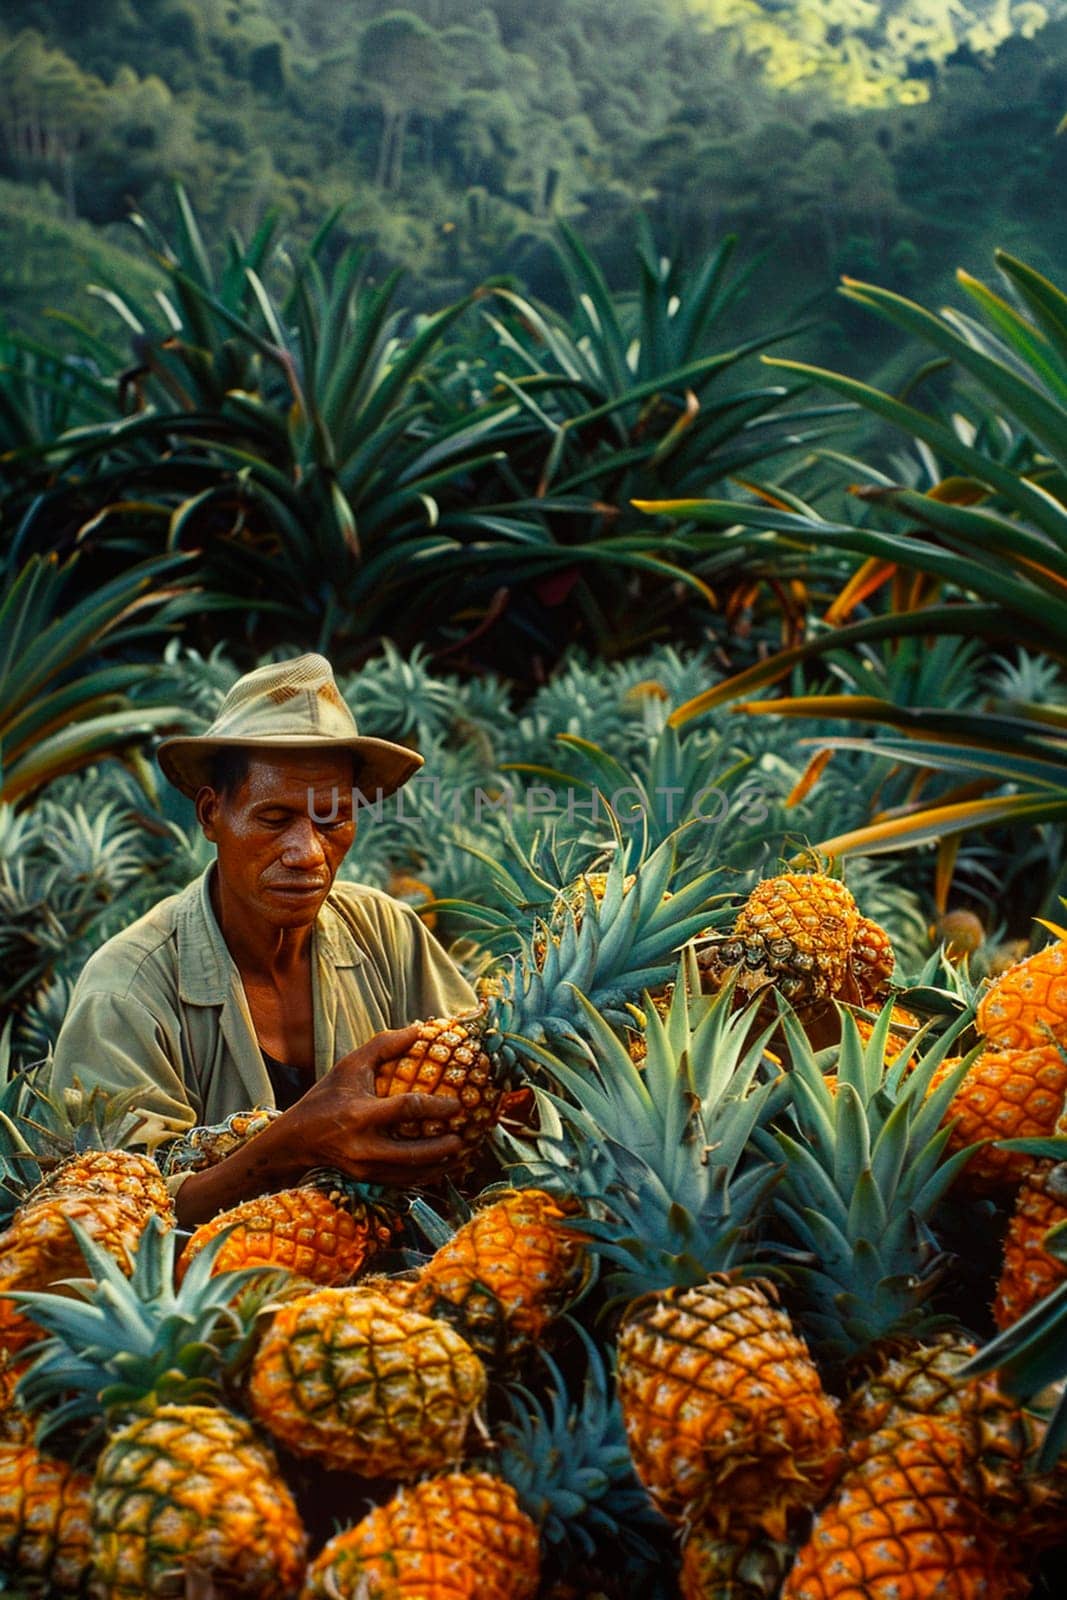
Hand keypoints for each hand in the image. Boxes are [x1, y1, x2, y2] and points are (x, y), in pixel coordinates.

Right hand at [280, 1025, 463, 1184]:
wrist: (295, 1140)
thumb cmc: (325, 1097)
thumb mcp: (349, 1065)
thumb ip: (384, 1046)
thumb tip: (420, 1029)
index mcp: (359, 1114)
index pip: (404, 1109)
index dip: (434, 1106)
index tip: (457, 1104)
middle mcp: (362, 1146)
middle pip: (410, 1153)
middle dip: (440, 1148)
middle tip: (464, 1137)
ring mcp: (364, 1168)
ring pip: (410, 1174)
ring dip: (439, 1167)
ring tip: (462, 1154)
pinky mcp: (366, 1181)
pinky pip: (402, 1183)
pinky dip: (425, 1177)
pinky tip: (443, 1167)